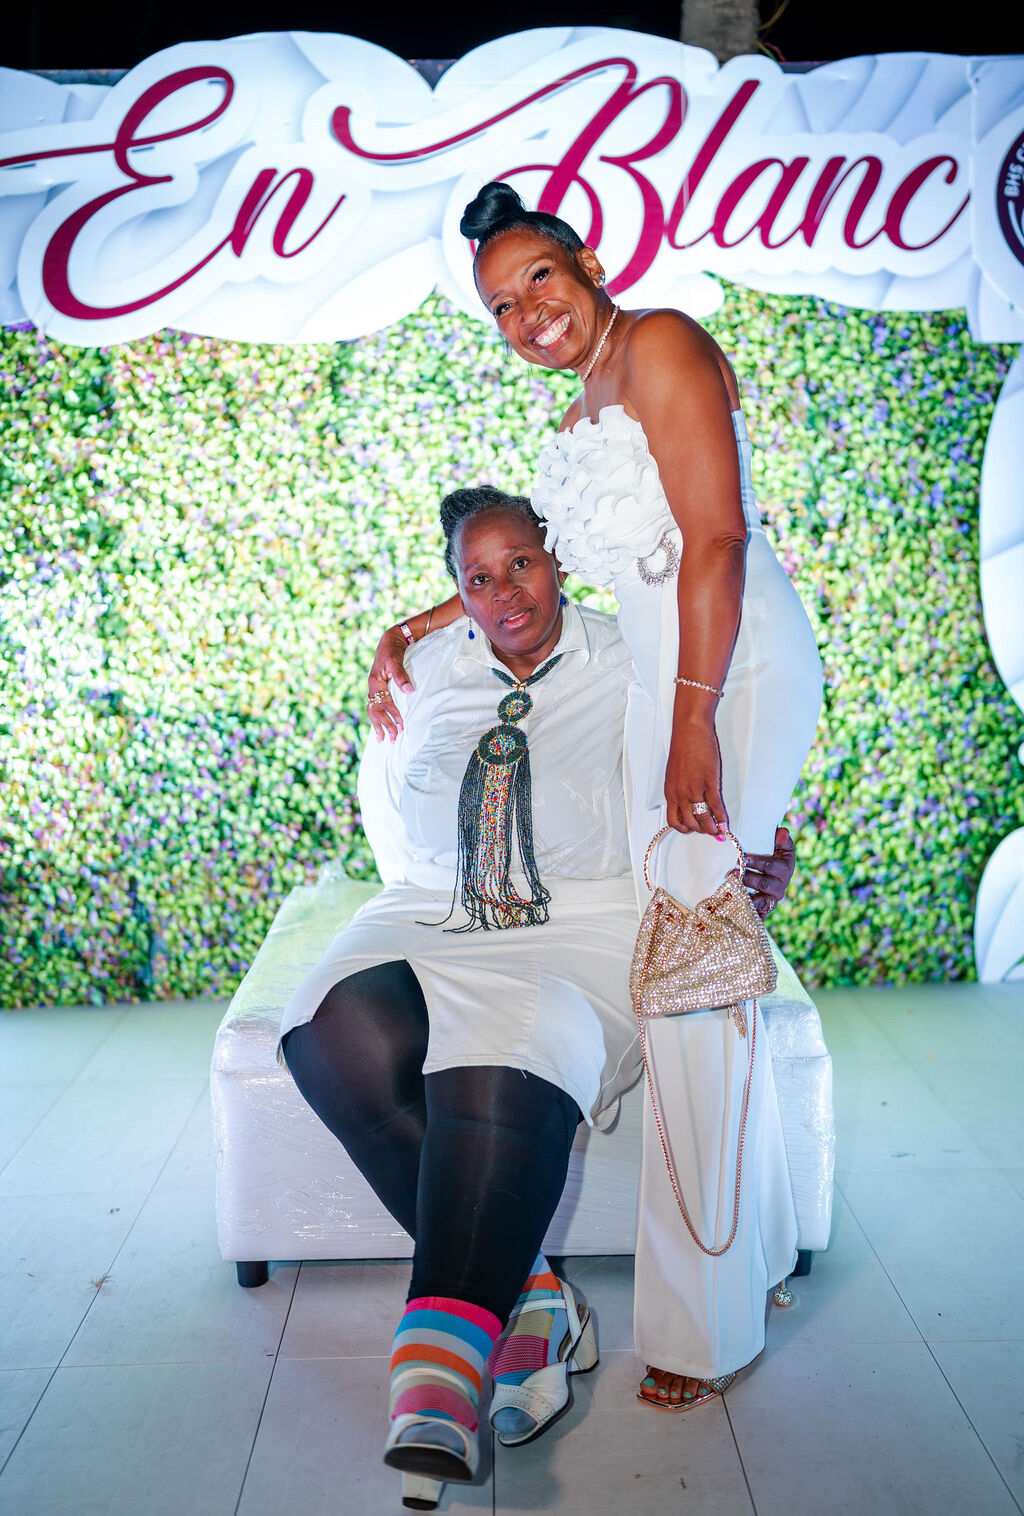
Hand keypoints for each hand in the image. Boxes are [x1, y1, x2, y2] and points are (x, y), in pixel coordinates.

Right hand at [367, 626, 413, 741]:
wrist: (390, 640)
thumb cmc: (393, 650)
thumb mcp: (396, 661)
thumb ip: (401, 676)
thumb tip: (409, 691)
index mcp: (374, 682)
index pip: (383, 704)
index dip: (392, 715)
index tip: (401, 726)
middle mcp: (372, 687)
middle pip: (375, 711)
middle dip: (383, 726)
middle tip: (392, 739)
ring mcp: (374, 688)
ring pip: (373, 711)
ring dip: (378, 725)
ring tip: (382, 739)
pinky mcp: (378, 688)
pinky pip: (375, 707)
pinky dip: (378, 718)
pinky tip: (381, 726)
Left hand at [664, 720, 728, 835]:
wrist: (689, 730)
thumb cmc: (683, 748)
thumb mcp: (675, 773)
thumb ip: (680, 789)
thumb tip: (689, 802)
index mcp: (670, 791)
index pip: (674, 820)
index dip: (685, 828)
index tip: (694, 829)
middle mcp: (680, 793)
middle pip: (689, 823)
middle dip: (700, 830)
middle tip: (709, 830)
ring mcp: (694, 788)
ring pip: (703, 818)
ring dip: (712, 829)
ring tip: (718, 831)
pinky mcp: (709, 782)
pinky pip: (715, 805)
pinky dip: (721, 817)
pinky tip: (725, 822)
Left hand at [741, 827, 795, 920]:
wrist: (773, 874)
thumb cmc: (775, 856)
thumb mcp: (781, 846)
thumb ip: (782, 839)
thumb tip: (782, 832)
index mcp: (785, 868)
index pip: (771, 866)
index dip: (758, 862)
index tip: (744, 857)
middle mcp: (780, 886)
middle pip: (764, 883)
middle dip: (748, 878)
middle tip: (732, 872)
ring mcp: (772, 899)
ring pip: (760, 900)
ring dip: (745, 893)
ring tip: (730, 887)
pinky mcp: (765, 909)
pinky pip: (758, 913)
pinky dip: (748, 911)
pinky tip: (735, 906)